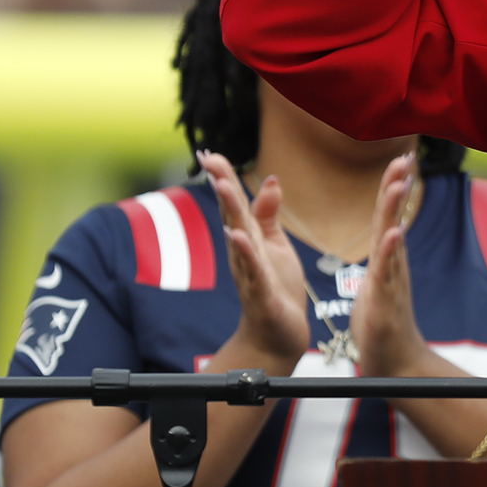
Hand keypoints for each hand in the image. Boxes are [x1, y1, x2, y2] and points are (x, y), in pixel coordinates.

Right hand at [201, 151, 309, 367]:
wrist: (277, 334)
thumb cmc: (276, 288)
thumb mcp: (275, 245)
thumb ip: (269, 215)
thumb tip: (271, 180)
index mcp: (249, 238)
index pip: (234, 203)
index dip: (224, 178)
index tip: (210, 152)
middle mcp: (243, 252)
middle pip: (231, 214)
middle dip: (222, 187)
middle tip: (210, 160)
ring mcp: (249, 272)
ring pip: (239, 238)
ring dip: (231, 212)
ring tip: (223, 186)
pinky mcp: (261, 293)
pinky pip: (253, 270)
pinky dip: (246, 253)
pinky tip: (238, 235)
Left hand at [350, 153, 427, 377]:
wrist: (395, 360)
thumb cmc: (383, 323)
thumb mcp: (377, 282)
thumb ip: (383, 257)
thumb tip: (388, 237)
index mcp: (386, 258)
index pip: (388, 214)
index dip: (392, 185)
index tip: (398, 157)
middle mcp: (393, 263)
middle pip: (394, 217)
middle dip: (398, 186)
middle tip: (405, 156)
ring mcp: (391, 280)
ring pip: (392, 238)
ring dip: (395, 210)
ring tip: (400, 183)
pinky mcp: (385, 301)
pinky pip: (387, 272)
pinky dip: (391, 251)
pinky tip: (394, 233)